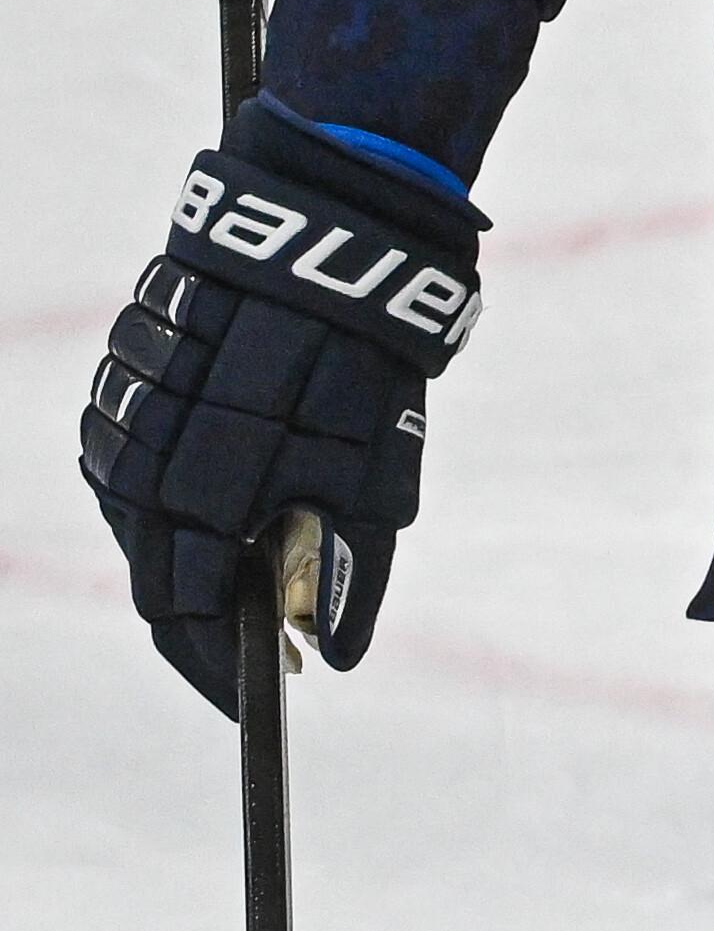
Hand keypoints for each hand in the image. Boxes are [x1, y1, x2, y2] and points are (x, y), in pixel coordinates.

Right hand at [81, 103, 481, 712]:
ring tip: (252, 535)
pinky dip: (169, 475)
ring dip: (187, 539)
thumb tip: (335, 653)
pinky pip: (126, 449)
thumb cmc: (362, 357)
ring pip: (136, 512)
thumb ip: (349, 566)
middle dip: (209, 611)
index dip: (220, 670)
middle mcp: (141, 460)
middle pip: (155, 577)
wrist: (324, 229)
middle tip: (270, 630)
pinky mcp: (119, 369)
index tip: (259, 701)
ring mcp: (120, 412)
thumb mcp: (377, 469)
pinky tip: (216, 464)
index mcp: (201, 494)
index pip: (185, 618)